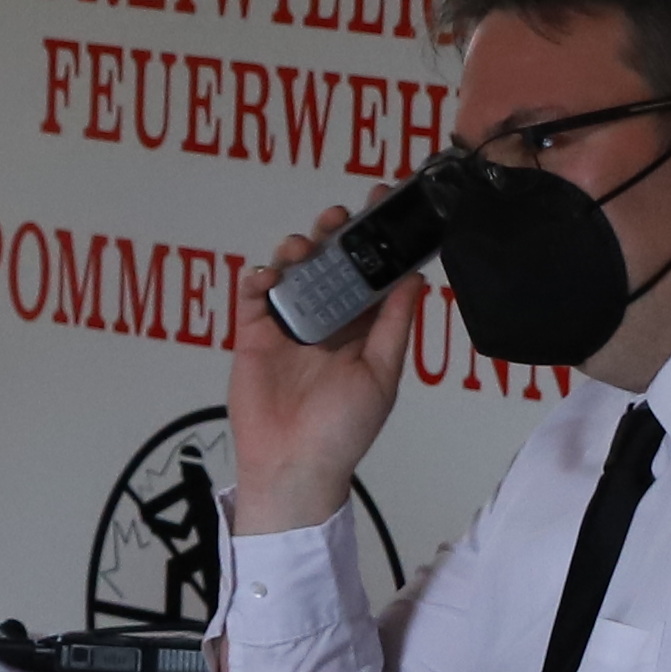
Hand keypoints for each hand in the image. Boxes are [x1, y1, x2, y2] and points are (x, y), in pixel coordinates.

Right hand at [224, 201, 411, 532]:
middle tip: (341, 216)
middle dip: (336, 232)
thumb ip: (395, 325)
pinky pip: (254, 295)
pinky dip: (260, 277)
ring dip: (299, 249)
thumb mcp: (381, 375)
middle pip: (330, 261)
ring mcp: (288, 324)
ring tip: (306, 247)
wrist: (293, 465)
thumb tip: (417, 278)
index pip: (372, 271)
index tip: (385, 205)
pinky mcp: (253, 334)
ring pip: (293, 270)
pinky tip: (271, 275)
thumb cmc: (343, 429)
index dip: (378, 238)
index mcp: (362, 327)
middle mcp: (327, 318)